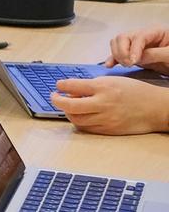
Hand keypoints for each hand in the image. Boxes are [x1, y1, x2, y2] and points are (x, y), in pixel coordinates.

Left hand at [52, 76, 168, 135]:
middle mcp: (103, 103)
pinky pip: (87, 128)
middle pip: (70, 106)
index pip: (73, 86)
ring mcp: (105, 119)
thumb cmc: (137, 92)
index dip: (61, 85)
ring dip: (67, 113)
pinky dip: (79, 121)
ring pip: (76, 119)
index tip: (58, 85)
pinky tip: (79, 115)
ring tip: (68, 106)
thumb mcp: (115, 81)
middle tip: (54, 97)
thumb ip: (93, 85)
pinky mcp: (108, 130)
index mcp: (104, 87)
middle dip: (57, 101)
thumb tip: (72, 90)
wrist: (156, 108)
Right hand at [109, 26, 168, 71]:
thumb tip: (137, 58)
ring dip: (116, 54)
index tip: (133, 61)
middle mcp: (143, 35)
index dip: (133, 49)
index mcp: (156, 31)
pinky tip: (110, 64)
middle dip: (122, 51)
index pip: (138, 37)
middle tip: (129, 64)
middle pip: (123, 37)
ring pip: (117, 43)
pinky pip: (118, 53)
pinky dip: (113, 58)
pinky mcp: (134, 54)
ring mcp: (137, 45)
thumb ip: (155, 54)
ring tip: (126, 65)